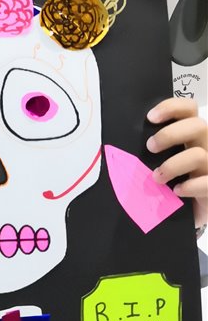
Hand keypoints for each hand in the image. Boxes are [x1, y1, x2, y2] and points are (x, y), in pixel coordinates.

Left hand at [147, 98, 207, 228]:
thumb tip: (122, 143)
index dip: (171, 107)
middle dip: (170, 134)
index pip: (189, 108)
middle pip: (198, 126)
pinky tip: (177, 191)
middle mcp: (207, 145)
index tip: (150, 117)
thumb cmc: (170, 182)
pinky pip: (207, 183)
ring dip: (172, 165)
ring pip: (198, 155)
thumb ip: (153, 148)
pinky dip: (189, 187)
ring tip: (156, 177)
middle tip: (150, 147)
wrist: (188, 213)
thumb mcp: (159, 161)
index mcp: (192, 134)